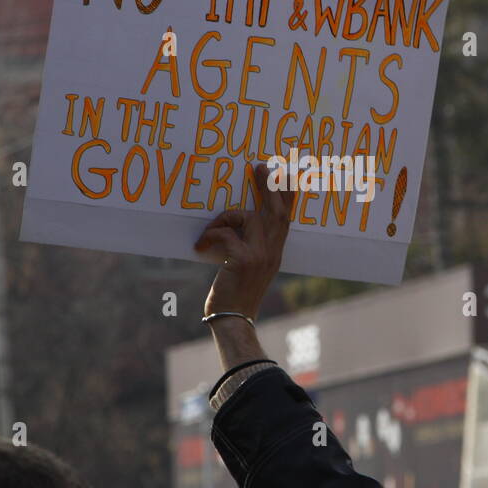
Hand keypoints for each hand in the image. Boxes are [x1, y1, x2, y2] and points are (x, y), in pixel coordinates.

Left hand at [195, 162, 294, 319]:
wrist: (233, 320)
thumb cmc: (236, 295)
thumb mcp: (250, 269)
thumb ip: (251, 248)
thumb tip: (238, 224)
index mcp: (275, 253)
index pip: (286, 219)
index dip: (288, 196)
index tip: (288, 175)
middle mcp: (271, 252)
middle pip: (276, 212)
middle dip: (270, 186)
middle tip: (262, 166)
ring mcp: (259, 256)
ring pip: (250, 218)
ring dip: (228, 215)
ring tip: (211, 226)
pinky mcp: (242, 261)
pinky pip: (226, 235)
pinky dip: (210, 236)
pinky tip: (199, 248)